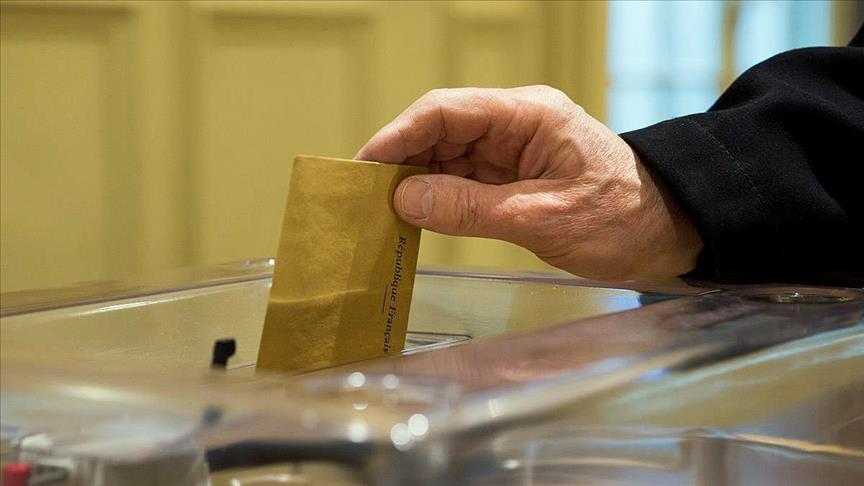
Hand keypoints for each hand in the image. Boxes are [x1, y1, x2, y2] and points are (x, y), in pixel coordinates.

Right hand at [356, 86, 702, 279]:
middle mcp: (516, 122)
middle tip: (363, 198)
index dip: (399, 135)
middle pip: (440, 129)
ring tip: (381, 212)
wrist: (666, 233)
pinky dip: (436, 196)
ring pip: (446, 154)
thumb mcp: (543, 218)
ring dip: (414, 181)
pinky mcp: (512, 173)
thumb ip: (470, 208)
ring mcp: (513, 147)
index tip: (364, 166)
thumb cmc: (621, 220)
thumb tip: (404, 199)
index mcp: (529, 114)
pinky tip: (415, 216)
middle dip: (401, 160)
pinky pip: (462, 178)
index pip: (448, 111)